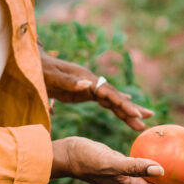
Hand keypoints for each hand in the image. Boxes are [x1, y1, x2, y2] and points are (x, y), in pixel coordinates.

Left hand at [39, 50, 153, 130]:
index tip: (134, 113)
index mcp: (85, 79)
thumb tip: (87, 84)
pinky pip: (105, 101)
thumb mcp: (51, 78)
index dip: (122, 103)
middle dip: (131, 109)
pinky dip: (117, 106)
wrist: (33, 64)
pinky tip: (127, 109)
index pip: (108, 93)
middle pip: (115, 97)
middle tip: (149, 118)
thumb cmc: (40, 71)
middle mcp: (91, 82)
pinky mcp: (86, 92)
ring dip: (127, 110)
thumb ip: (68, 82)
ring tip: (144, 120)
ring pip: (113, 100)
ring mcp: (90, 86)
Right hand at [52, 137, 183, 183]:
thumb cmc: (87, 158)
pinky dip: (158, 163)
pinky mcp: (124, 168)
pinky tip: (167, 149)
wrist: (68, 155)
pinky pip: (146, 167)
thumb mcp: (112, 161)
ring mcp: (127, 179)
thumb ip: (135, 166)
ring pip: (156, 180)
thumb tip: (162, 170)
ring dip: (172, 176)